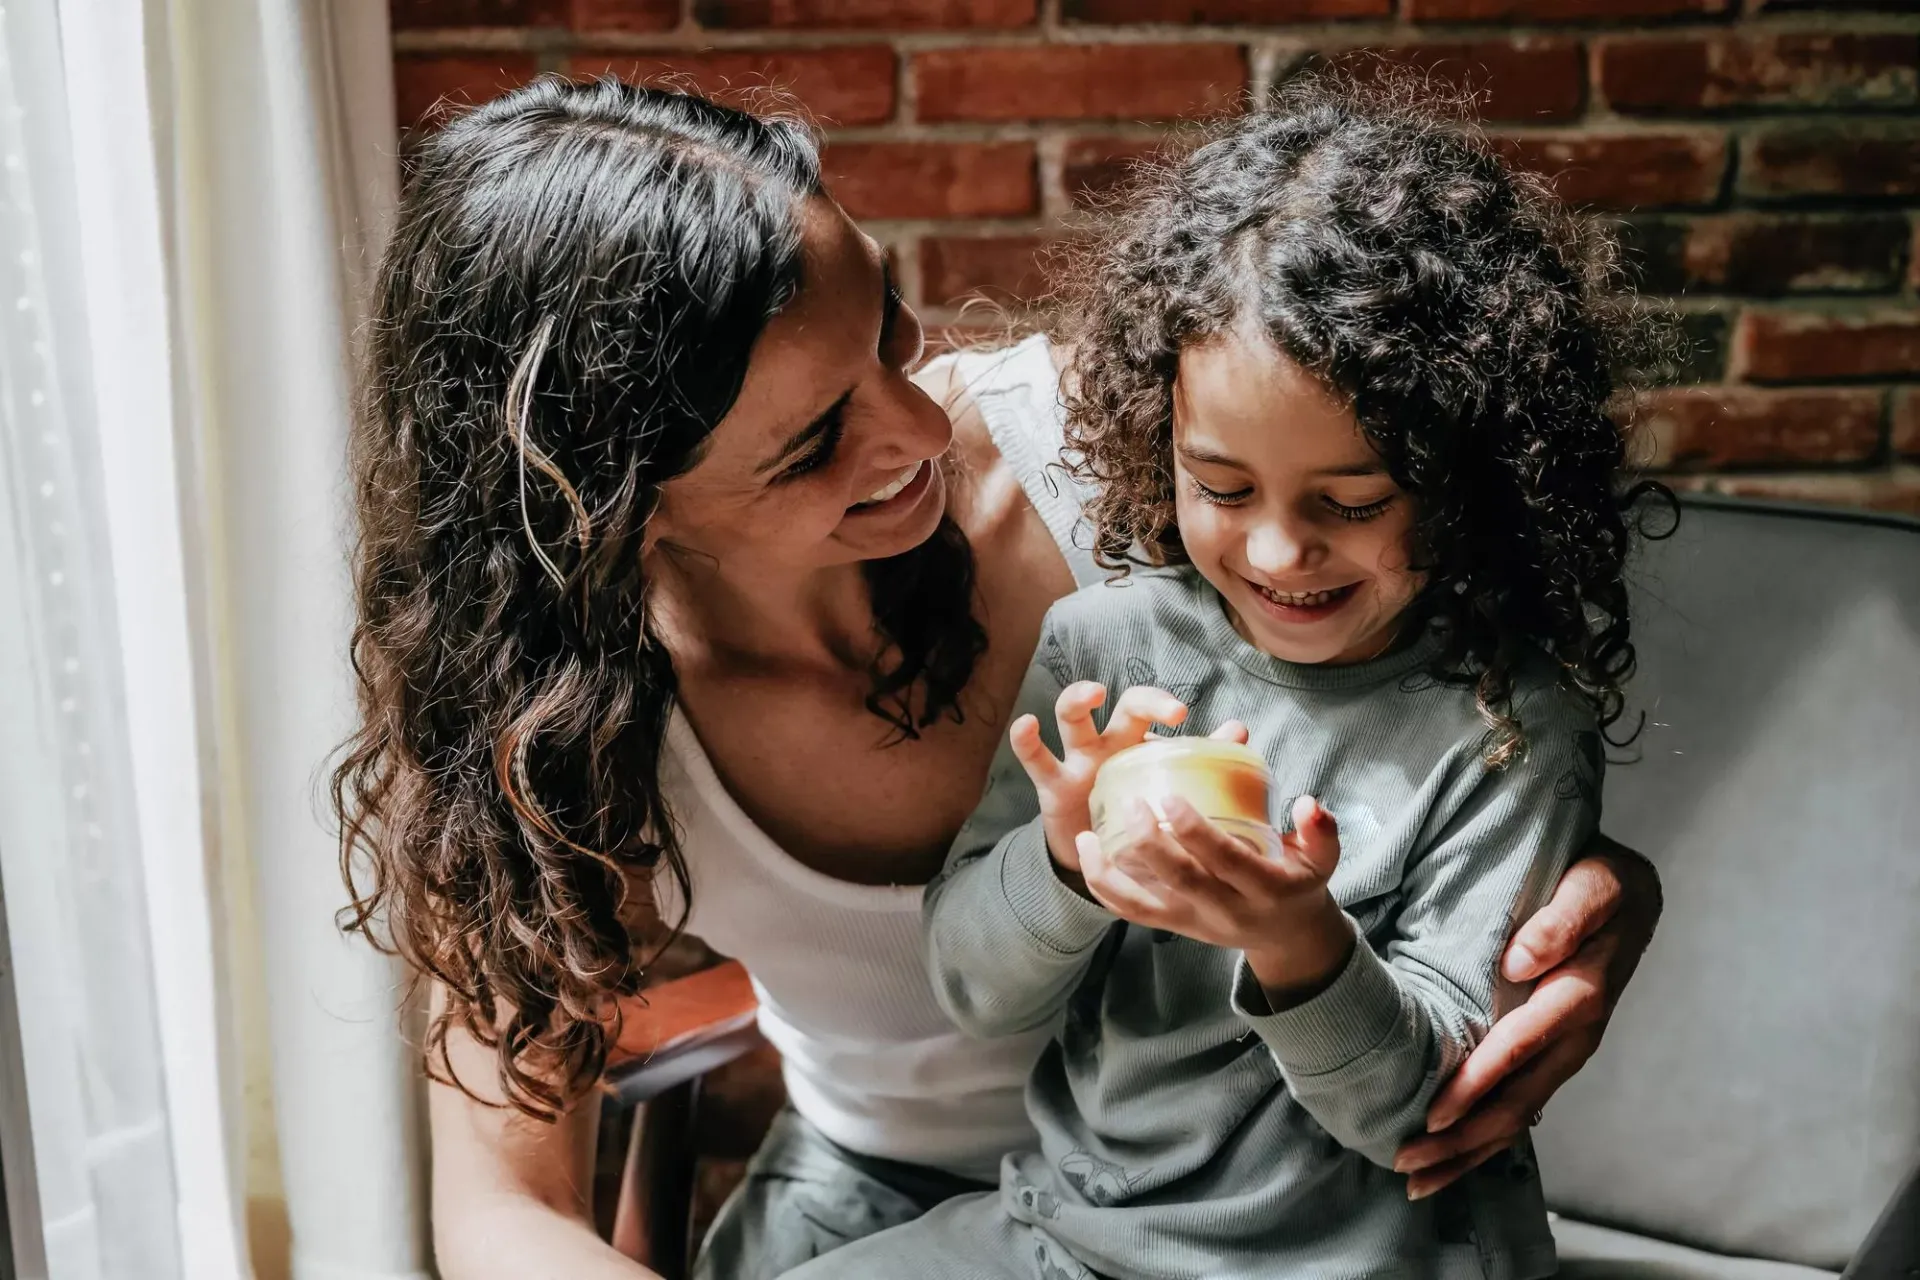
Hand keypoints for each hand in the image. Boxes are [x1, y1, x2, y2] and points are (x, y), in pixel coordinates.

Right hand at [1009, 683, 1191, 873]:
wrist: (1098, 857)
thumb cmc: (1133, 811)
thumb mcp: (1163, 786)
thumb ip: (1201, 758)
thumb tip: (1240, 730)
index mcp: (1138, 742)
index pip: (1150, 707)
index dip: (1164, 703)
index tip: (1185, 716)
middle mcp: (1109, 742)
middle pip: (1123, 705)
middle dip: (1145, 700)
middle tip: (1171, 712)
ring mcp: (1078, 760)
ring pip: (1071, 718)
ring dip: (1078, 699)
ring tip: (1092, 694)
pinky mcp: (1052, 785)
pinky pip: (1036, 758)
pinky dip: (1026, 741)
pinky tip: (1026, 725)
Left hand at [1077, 794, 1352, 1004]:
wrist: (1287, 937)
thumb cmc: (1298, 882)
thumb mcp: (1322, 859)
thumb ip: (1321, 830)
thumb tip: (1307, 803)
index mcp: (1264, 889)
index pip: (1226, 861)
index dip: (1196, 832)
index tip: (1169, 798)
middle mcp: (1226, 911)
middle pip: (1181, 881)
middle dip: (1151, 844)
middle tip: (1130, 805)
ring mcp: (1195, 922)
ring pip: (1145, 905)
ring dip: (1112, 871)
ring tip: (1088, 834)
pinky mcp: (1174, 926)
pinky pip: (1132, 912)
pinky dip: (1104, 886)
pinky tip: (1086, 852)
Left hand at [1392, 835, 1662, 1198]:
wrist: (1624, 887)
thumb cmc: (1601, 877)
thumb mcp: (1597, 882)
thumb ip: (1565, 918)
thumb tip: (1523, 962)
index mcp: (1581, 991)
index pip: (1523, 1044)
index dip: (1480, 1081)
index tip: (1436, 1114)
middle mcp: (1576, 1032)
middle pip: (1517, 1098)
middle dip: (1464, 1137)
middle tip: (1408, 1162)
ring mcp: (1567, 1049)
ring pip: (1518, 1112)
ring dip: (1469, 1150)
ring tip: (1417, 1179)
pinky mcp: (1555, 1053)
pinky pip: (1522, 1102)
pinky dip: (1487, 1135)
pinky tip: (1453, 1159)